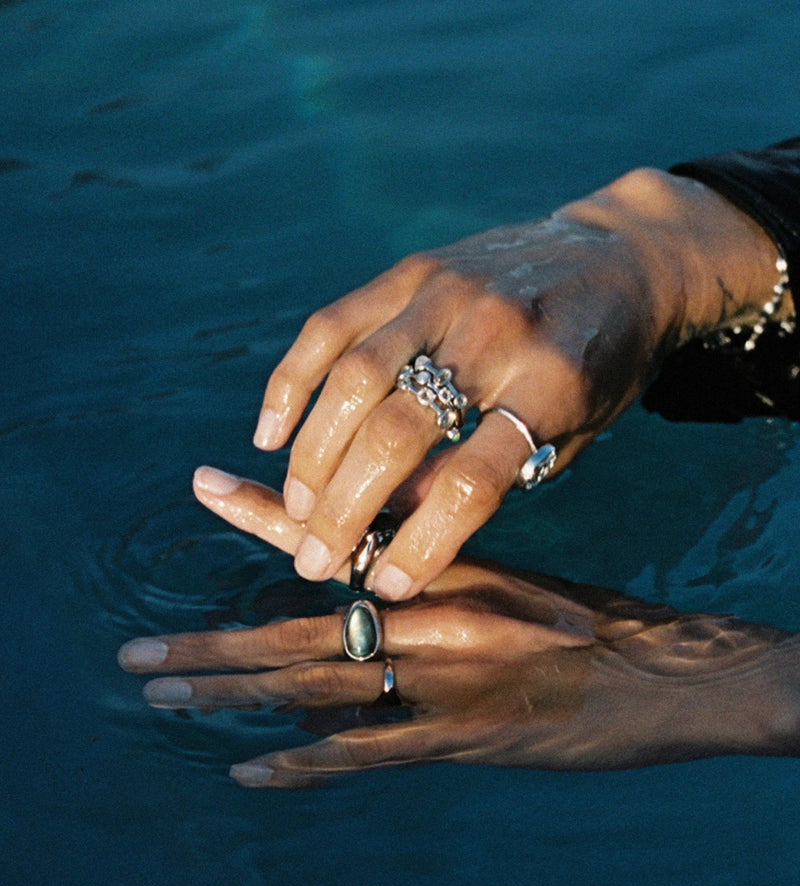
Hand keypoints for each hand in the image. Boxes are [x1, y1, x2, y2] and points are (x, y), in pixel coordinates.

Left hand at [118, 469, 798, 787]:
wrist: (669, 675)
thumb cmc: (591, 623)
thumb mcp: (513, 579)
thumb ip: (439, 574)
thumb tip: (372, 567)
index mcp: (443, 568)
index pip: (339, 535)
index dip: (265, 514)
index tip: (202, 484)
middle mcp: (432, 618)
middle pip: (301, 629)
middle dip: (213, 644)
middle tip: (136, 654)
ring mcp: (441, 683)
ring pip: (316, 687)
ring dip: (234, 696)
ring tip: (163, 697)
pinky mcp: (461, 741)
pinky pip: (366, 755)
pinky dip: (303, 763)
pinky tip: (247, 769)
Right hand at [251, 168, 784, 600]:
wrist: (623, 257)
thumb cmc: (601, 365)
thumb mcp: (574, 432)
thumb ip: (493, 473)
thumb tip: (398, 519)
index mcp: (554, 385)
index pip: (473, 481)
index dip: (422, 542)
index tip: (388, 585)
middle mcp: (496, 333)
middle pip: (397, 432)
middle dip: (345, 509)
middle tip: (316, 560)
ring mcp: (447, 293)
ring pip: (353, 379)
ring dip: (312, 455)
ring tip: (297, 509)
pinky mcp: (412, 269)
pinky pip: (331, 325)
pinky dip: (292, 381)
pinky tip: (271, 433)